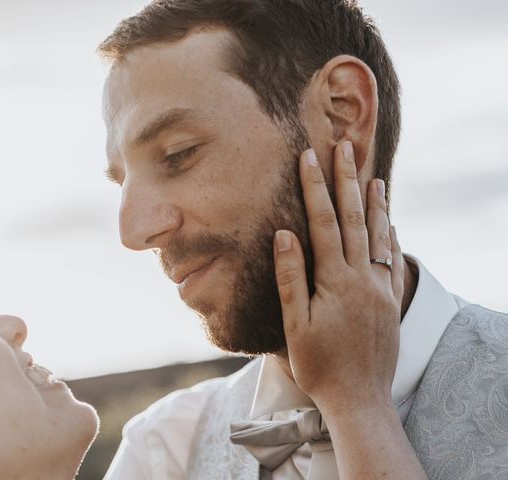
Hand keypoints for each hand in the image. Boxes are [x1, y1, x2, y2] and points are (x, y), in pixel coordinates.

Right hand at [273, 141, 402, 413]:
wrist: (359, 400)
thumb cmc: (319, 365)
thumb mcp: (295, 324)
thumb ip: (290, 277)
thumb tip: (284, 234)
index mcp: (336, 281)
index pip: (324, 222)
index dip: (316, 187)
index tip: (310, 157)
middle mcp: (363, 279)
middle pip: (355, 220)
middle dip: (348, 181)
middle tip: (347, 149)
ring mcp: (381, 290)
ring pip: (379, 237)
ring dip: (376, 205)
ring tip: (375, 177)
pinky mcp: (391, 303)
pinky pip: (394, 262)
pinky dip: (392, 238)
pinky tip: (391, 224)